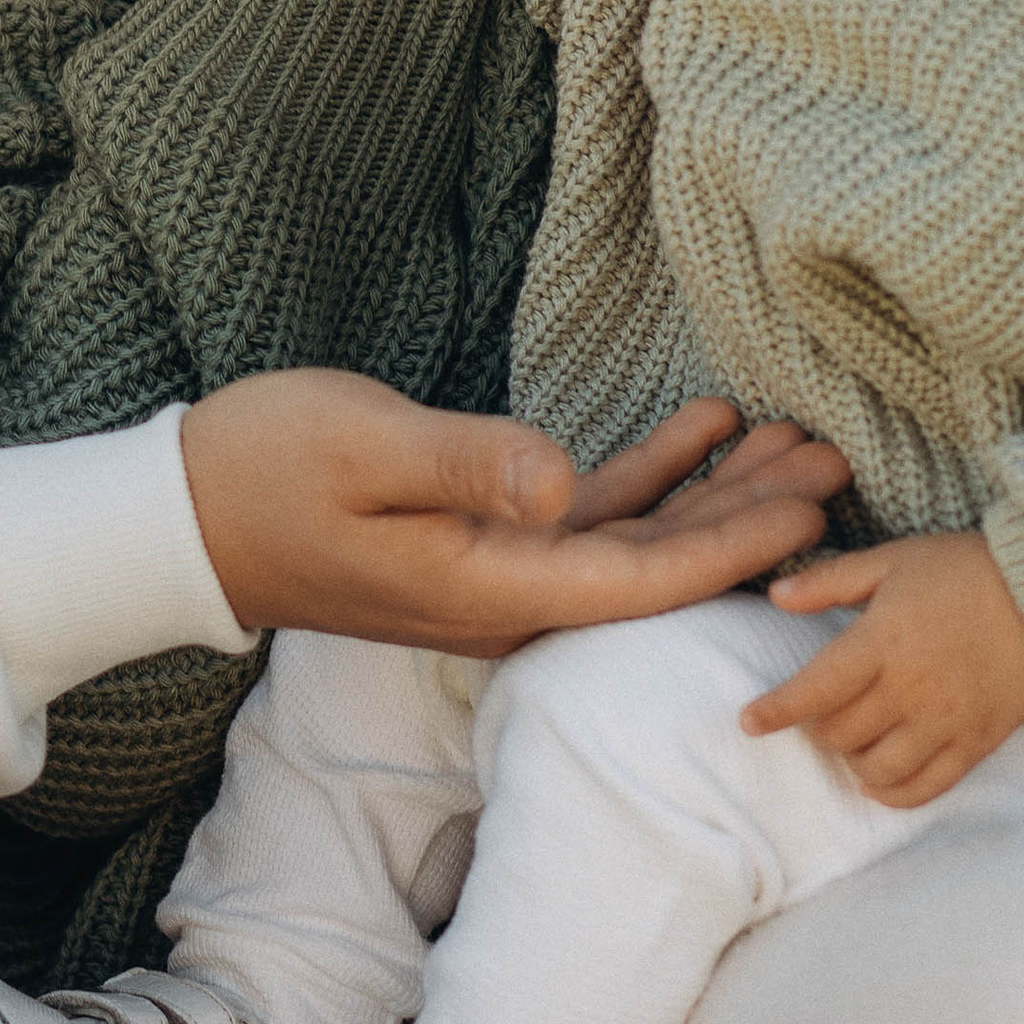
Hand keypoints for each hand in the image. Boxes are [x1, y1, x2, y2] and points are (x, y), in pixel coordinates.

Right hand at [181, 374, 847, 661]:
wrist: (187, 516)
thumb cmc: (266, 470)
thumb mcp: (361, 448)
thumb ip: (467, 464)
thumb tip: (559, 483)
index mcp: (489, 587)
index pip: (640, 580)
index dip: (732, 548)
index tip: (812, 513)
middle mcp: (508, 595)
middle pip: (658, 568)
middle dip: (752, 520)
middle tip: (837, 460)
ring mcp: (497, 571)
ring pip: (635, 542)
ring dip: (715, 495)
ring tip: (794, 440)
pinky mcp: (481, 539)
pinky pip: (589, 517)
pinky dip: (652, 475)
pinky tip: (705, 428)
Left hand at [743, 530, 1023, 806]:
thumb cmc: (962, 569)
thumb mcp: (890, 560)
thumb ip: (830, 581)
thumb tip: (776, 595)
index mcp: (882, 641)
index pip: (815, 690)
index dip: (776, 710)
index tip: (748, 721)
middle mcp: (910, 689)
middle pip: (841, 734)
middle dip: (817, 729)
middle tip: (818, 712)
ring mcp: (945, 722)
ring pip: (877, 769)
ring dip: (852, 761)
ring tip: (851, 739)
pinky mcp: (977, 743)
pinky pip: (927, 789)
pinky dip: (894, 793)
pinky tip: (879, 778)